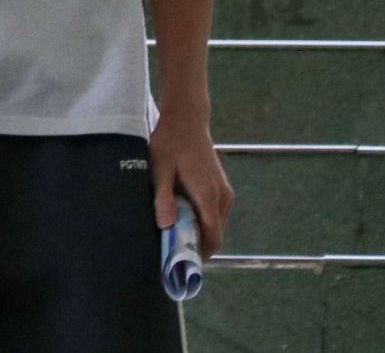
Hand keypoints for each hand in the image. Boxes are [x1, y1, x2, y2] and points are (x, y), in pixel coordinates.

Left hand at [149, 110, 233, 257]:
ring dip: (199, 233)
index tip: (181, 264)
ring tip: (174, 233)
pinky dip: (202, 221)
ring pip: (216, 225)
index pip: (213, 237)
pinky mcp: (222, 189)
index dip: (200, 255)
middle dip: (196, 246)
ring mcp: (225, 193)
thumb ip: (163, 198)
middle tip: (171, 250)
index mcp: (208, 195)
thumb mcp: (160, 170)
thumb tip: (166, 226)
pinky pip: (215, 214)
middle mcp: (222, 197)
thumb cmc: (170, 143)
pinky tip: (182, 215)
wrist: (187, 120)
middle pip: (215, 235)